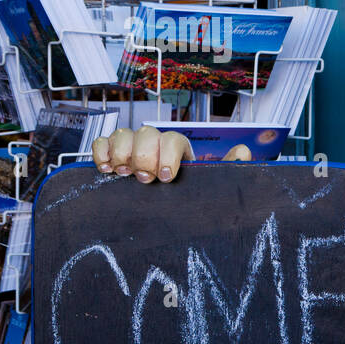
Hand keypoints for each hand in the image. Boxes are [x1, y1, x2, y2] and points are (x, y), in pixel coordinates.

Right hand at [92, 125, 250, 182]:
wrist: (167, 210)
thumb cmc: (188, 193)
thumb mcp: (209, 183)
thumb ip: (227, 168)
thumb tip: (243, 151)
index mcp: (179, 148)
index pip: (173, 139)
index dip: (168, 155)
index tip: (166, 177)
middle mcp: (155, 143)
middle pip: (146, 134)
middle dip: (144, 156)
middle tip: (144, 179)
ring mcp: (132, 146)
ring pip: (123, 134)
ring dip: (122, 153)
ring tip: (124, 174)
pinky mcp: (112, 153)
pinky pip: (102, 142)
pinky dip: (101, 152)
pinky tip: (106, 169)